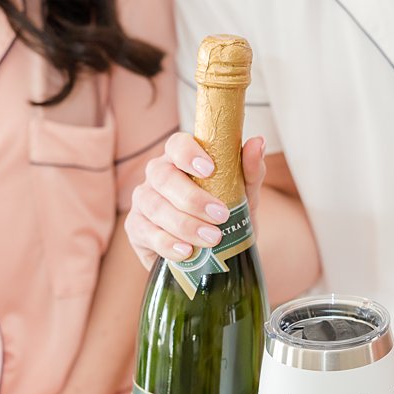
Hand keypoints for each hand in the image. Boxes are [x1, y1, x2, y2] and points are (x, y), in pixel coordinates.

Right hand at [124, 133, 266, 269]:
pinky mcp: (137, 228)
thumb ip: (250, 170)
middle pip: (164, 177)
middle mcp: (158, 175)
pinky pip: (146, 232)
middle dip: (192, 198)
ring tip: (211, 238)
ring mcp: (144, 201)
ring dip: (184, 224)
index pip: (177, 144)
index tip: (210, 169)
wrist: (218, 251)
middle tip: (221, 215)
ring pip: (154, 206)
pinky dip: (167, 243)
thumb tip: (257, 142)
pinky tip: (186, 251)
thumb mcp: (245, 194)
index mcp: (182, 159)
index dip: (189, 154)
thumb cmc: (228, 212)